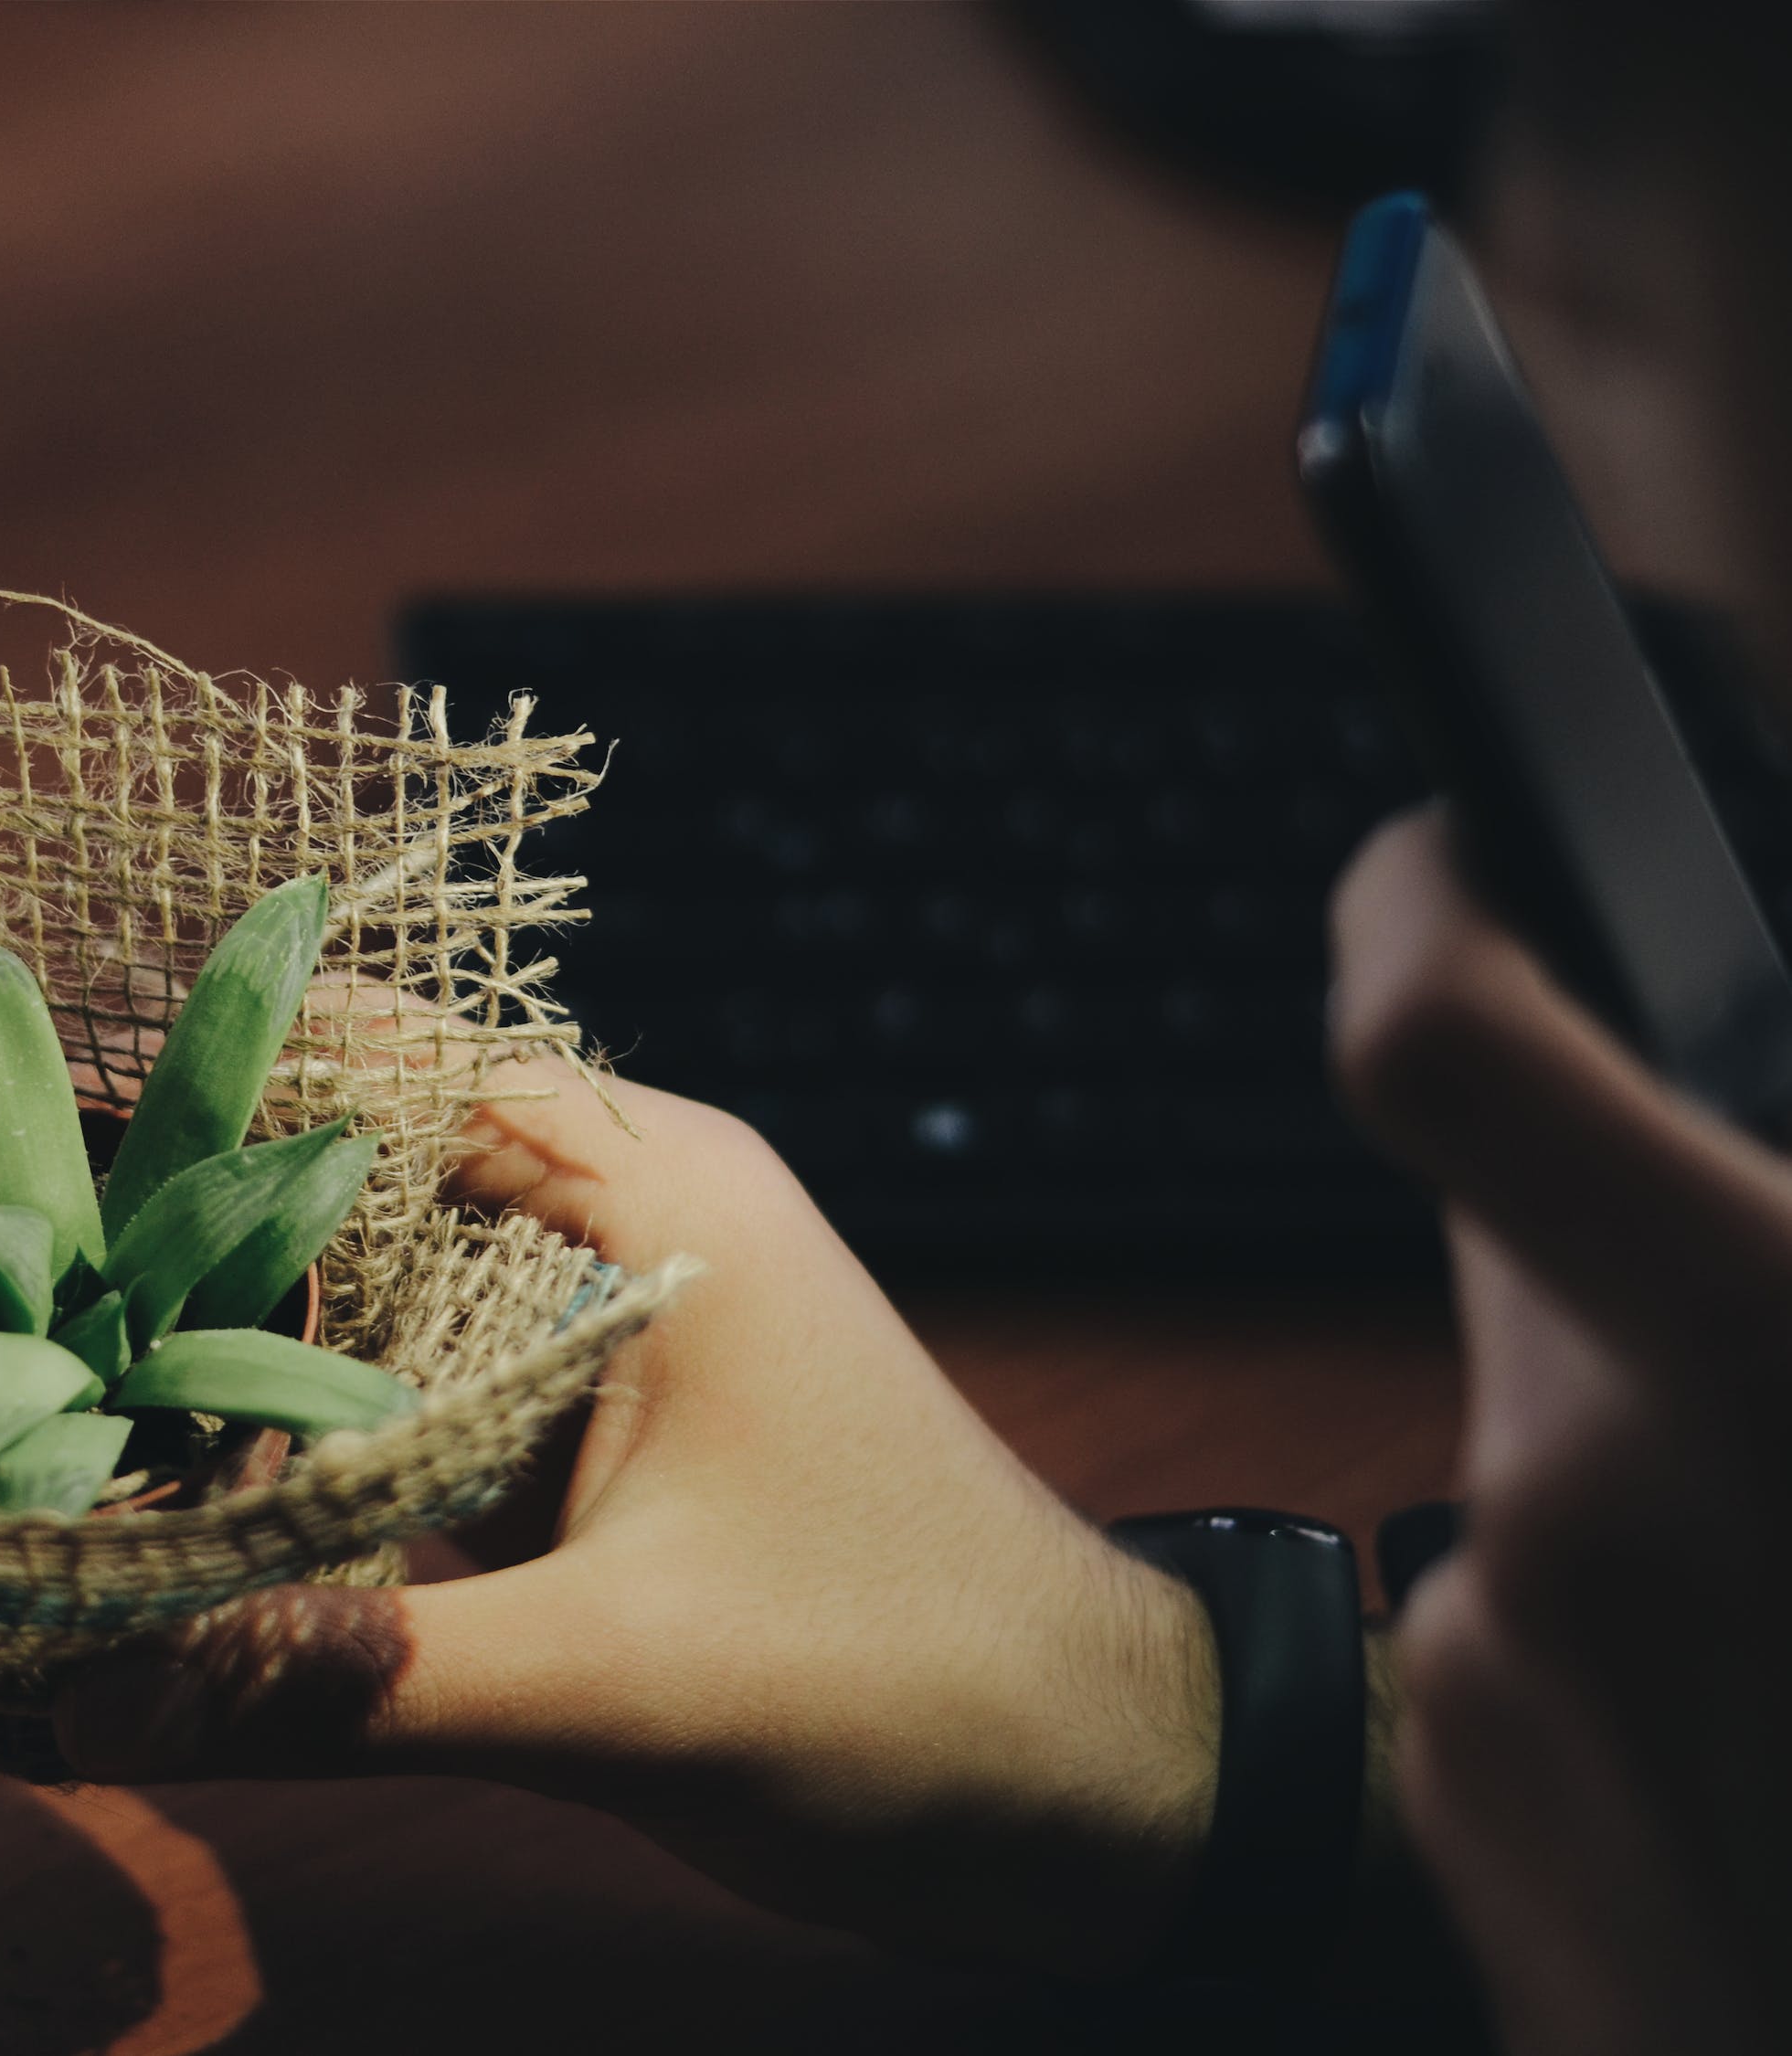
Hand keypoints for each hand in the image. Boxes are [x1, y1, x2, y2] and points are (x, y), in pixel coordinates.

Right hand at [53, 1061, 1223, 1976]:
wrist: (1105, 1800)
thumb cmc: (919, 1693)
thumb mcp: (626, 1683)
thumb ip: (351, 1679)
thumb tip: (84, 1690)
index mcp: (638, 1187)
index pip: (357, 1061)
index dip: (164, 1085)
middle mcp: (598, 1226)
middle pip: (317, 1182)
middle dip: (139, 1237)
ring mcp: (581, 1340)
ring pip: (336, 1305)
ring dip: (195, 1356)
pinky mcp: (570, 1453)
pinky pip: (382, 1417)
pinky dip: (272, 1457)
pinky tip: (140, 1517)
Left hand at [1330, 806, 1791, 2054]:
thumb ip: (1768, 1243)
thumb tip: (1728, 1154)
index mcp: (1764, 1359)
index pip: (1436, 1049)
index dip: (1422, 915)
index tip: (1450, 865)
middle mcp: (1582, 1508)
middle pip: (1532, 1259)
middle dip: (1654, 1244)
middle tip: (1783, 1320)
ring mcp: (1500, 1670)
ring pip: (1557, 1450)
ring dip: (1682, 1458)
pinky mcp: (1467, 1796)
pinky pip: (1534, 1620)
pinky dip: (1645, 1622)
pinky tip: (1775, 1710)